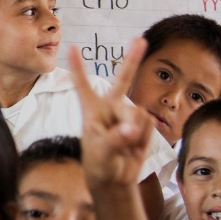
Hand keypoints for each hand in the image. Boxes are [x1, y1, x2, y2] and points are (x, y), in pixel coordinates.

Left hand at [70, 40, 154, 189]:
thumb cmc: (99, 163)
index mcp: (92, 110)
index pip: (83, 85)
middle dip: (133, 59)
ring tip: (124, 147)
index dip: (78, 67)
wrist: (115, 180)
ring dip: (134, 132)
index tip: (72, 48)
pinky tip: (135, 148)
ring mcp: (127, 115)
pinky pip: (148, 125)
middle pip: (123, 79)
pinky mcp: (142, 125)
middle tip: (141, 39)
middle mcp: (110, 108)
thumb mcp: (102, 152)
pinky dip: (143, 138)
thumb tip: (132, 128)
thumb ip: (116, 138)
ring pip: (137, 113)